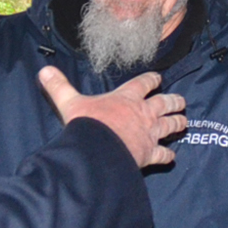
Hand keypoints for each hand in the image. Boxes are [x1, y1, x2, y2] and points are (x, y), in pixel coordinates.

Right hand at [39, 67, 186, 168]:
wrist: (98, 151)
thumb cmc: (87, 125)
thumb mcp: (70, 102)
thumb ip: (59, 87)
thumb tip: (43, 70)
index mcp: (126, 98)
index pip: (143, 84)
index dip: (151, 80)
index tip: (158, 78)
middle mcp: (143, 113)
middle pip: (165, 103)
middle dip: (174, 101)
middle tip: (180, 101)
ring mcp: (149, 133)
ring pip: (170, 126)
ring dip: (178, 123)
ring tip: (183, 122)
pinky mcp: (149, 153)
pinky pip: (163, 154)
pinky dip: (168, 156)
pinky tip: (171, 157)